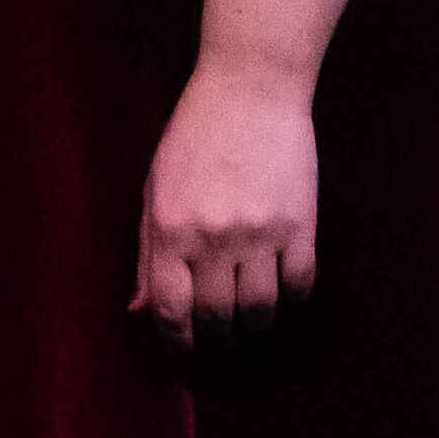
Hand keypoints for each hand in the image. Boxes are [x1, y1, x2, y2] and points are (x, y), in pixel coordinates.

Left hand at [133, 63, 319, 348]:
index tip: (182, 348)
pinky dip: (290, 297)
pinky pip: (299, 284)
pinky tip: (280, 289)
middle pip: (217, 316)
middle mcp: (214, 237)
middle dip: (215, 337)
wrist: (249, 89)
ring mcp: (260, 233)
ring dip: (253, 324)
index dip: (176, 339)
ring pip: (260, 310)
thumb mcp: (155, 188)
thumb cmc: (193, 136)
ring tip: (247, 320)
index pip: (171, 309)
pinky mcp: (300, 225)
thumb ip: (146, 252)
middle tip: (217, 337)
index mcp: (170, 228)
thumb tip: (138, 309)